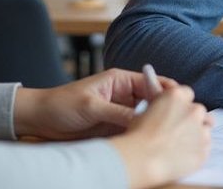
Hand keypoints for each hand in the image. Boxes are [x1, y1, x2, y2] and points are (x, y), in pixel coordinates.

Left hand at [13, 68, 179, 139]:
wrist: (39, 119)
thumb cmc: (61, 104)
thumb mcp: (91, 107)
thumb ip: (118, 113)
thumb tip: (143, 121)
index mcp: (119, 80)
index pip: (151, 82)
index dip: (168, 90)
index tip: (182, 101)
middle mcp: (123, 95)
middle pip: (152, 101)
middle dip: (166, 110)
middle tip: (181, 121)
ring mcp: (119, 112)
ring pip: (145, 118)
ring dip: (155, 125)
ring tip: (170, 134)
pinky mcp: (114, 128)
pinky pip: (133, 131)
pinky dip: (142, 135)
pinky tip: (152, 143)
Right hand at [109, 85, 212, 188]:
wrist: (143, 159)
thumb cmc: (138, 135)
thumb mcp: (145, 111)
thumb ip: (161, 108)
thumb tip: (164, 113)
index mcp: (178, 96)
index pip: (187, 93)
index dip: (181, 103)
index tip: (175, 111)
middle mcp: (194, 111)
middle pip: (199, 111)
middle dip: (191, 119)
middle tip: (178, 130)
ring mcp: (202, 131)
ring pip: (205, 130)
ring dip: (196, 135)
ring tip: (180, 146)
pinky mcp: (205, 151)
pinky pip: (204, 149)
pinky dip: (196, 152)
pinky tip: (182, 158)